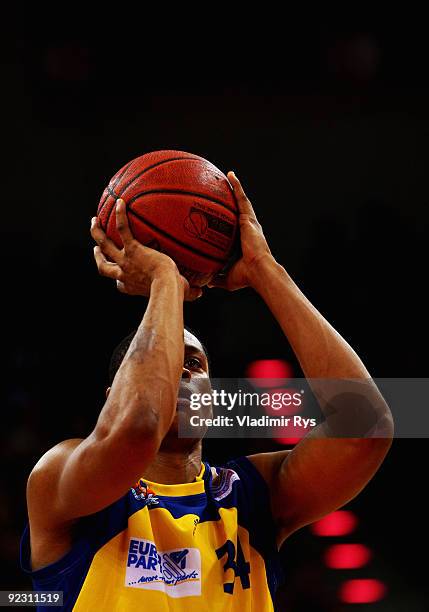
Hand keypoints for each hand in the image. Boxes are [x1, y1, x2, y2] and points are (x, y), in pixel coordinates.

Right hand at [90, 199, 202, 299]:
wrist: (166, 286)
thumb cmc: (174, 293)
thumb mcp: (180, 294)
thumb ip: (190, 292)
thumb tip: (201, 292)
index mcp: (130, 286)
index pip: (119, 284)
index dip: (118, 281)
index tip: (120, 277)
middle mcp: (123, 273)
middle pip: (103, 265)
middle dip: (97, 255)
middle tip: (95, 247)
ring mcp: (125, 260)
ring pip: (104, 244)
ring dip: (97, 232)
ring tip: (94, 220)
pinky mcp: (132, 249)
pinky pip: (123, 229)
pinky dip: (121, 215)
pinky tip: (122, 202)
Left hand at [208, 172, 273, 290]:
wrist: (258, 271)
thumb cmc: (246, 277)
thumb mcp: (226, 277)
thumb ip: (216, 277)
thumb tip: (205, 281)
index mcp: (243, 242)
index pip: (234, 228)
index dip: (229, 221)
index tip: (221, 216)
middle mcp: (248, 229)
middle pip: (238, 211)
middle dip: (232, 201)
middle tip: (223, 191)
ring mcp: (250, 222)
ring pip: (241, 201)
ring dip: (235, 188)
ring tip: (227, 176)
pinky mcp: (249, 218)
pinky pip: (241, 198)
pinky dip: (237, 186)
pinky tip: (230, 175)